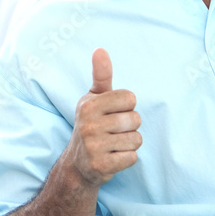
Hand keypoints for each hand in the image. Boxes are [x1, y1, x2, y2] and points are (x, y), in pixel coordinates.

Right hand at [65, 48, 141, 187]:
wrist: (78, 164)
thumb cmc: (92, 124)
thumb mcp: (94, 98)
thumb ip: (101, 75)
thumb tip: (100, 49)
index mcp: (88, 105)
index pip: (130, 98)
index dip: (127, 106)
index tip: (113, 112)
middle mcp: (88, 124)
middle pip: (135, 119)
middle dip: (130, 126)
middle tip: (113, 131)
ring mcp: (93, 146)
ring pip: (136, 139)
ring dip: (130, 143)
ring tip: (113, 143)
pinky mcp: (101, 166)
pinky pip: (132, 157)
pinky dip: (127, 158)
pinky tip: (113, 157)